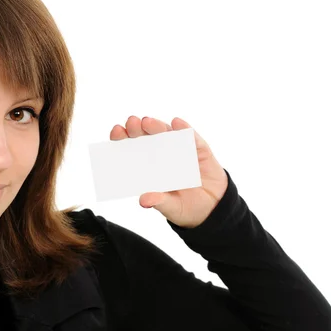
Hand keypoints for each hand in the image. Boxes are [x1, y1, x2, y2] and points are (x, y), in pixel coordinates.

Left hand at [110, 116, 228, 228]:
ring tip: (147, 122)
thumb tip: (143, 200)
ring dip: (157, 126)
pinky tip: (177, 123)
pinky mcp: (199, 150)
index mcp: (149, 167)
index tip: (116, 132)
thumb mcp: (172, 207)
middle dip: (137, 129)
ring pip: (167, 134)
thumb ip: (159, 202)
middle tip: (132, 122)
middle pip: (147, 137)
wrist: (214, 208)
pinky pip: (192, 138)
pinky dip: (185, 129)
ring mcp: (181, 150)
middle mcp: (162, 155)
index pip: (132, 150)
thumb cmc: (186, 207)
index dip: (123, 140)